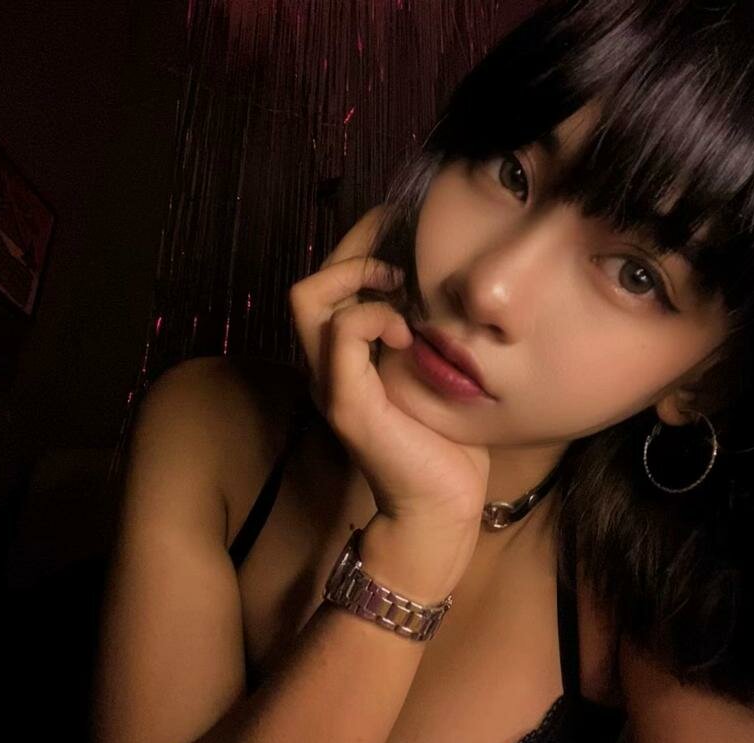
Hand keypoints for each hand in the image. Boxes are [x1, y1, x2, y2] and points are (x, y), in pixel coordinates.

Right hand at [289, 206, 490, 592]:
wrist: (440, 506)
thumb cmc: (444, 441)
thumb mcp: (432, 371)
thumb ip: (422, 331)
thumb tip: (443, 282)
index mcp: (346, 357)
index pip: (331, 281)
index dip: (359, 243)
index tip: (401, 225)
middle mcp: (327, 365)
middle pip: (310, 280)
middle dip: (355, 248)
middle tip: (401, 251)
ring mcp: (330, 383)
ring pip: (309, 297)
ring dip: (357, 276)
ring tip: (400, 286)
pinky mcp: (347, 403)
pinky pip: (342, 334)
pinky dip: (374, 317)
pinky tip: (408, 331)